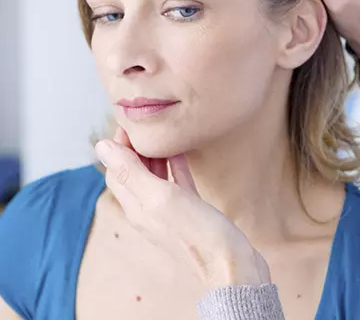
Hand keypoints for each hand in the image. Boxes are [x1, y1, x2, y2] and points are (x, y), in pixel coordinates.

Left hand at [95, 128, 270, 288]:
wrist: (230, 264)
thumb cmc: (197, 233)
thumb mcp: (160, 197)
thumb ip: (131, 172)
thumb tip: (102, 147)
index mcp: (136, 206)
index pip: (117, 170)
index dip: (119, 146)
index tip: (129, 123)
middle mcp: (149, 210)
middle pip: (133, 173)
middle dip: (133, 148)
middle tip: (143, 123)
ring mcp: (171, 212)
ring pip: (155, 178)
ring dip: (153, 156)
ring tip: (158, 133)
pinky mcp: (191, 213)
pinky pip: (177, 185)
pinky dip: (174, 167)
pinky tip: (180, 153)